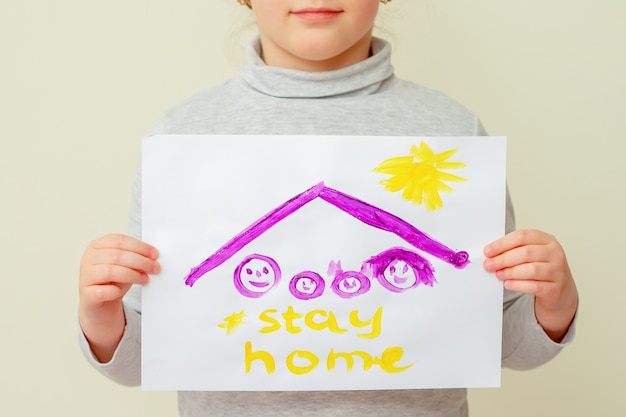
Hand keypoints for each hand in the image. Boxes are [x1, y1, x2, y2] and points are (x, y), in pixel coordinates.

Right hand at [79, 234, 159, 360]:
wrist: (101, 303)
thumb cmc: (114, 280)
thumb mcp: (126, 265)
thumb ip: (135, 258)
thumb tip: (153, 257)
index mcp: (98, 246)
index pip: (120, 240)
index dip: (140, 246)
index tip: (155, 254)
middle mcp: (88, 258)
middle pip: (117, 255)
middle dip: (140, 261)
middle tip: (155, 268)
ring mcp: (86, 276)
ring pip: (110, 271)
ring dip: (131, 275)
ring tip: (145, 279)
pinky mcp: (87, 294)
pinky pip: (101, 291)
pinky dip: (114, 291)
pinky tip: (121, 292)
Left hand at [483, 229, 577, 341]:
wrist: (560, 290)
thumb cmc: (541, 268)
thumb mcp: (531, 254)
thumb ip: (514, 250)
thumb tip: (490, 254)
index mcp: (547, 240)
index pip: (522, 236)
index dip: (502, 243)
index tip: (488, 251)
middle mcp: (555, 253)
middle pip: (526, 253)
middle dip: (503, 259)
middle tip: (489, 265)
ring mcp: (558, 271)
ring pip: (531, 270)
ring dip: (510, 272)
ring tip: (498, 274)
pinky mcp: (556, 288)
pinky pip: (534, 286)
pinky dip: (518, 285)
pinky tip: (508, 284)